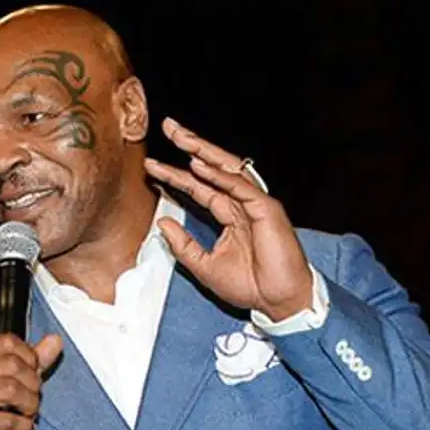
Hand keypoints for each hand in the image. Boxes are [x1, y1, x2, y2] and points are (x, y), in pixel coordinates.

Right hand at [0, 333, 62, 429]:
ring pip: (12, 390)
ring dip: (29, 406)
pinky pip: (8, 420)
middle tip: (30, 397)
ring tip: (26, 413)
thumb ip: (31, 361)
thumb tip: (54, 341)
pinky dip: (23, 426)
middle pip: (12, 365)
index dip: (29, 358)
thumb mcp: (9, 379)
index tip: (31, 372)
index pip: (7, 341)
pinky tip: (20, 427)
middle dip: (31, 384)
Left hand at [144, 117, 312, 320]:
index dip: (175, 176)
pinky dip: (220, 176)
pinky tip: (199, 165)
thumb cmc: (250, 285)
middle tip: (168, 127)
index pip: (199, 188)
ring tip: (180, 136)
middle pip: (212, 168)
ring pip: (227, 169)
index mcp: (230, 216)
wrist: (277, 302)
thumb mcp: (204, 266)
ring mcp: (255, 204)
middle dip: (190, 146)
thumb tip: (161, 224)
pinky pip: (240, 187)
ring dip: (204, 151)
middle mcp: (242, 204)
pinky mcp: (266, 209)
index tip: (151, 166)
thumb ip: (183, 245)